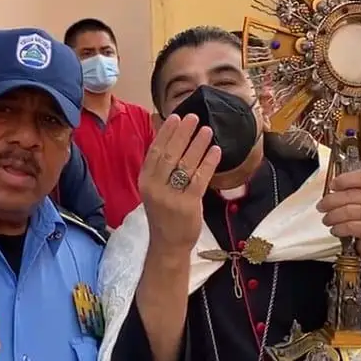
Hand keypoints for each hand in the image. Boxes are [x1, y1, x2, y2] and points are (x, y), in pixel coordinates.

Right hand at [138, 114, 221, 253]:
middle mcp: (155, 187)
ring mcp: (171, 197)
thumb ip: (161, 166)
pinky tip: (215, 150)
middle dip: (183, 133)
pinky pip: (200, 179)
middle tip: (194, 117)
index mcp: (145, 180)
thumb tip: (170, 136)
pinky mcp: (188, 205)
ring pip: (186, 165)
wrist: (168, 243)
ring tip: (207, 130)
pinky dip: (208, 162)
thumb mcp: (155, 188)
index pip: (155, 151)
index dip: (166, 132)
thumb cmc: (164, 212)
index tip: (176, 116)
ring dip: (198, 144)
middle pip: (170, 154)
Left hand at [317, 171, 360, 278]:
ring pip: (348, 211)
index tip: (332, 186)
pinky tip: (335, 230)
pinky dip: (338, 228)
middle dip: (330, 201)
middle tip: (321, 207)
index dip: (344, 179)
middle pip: (350, 195)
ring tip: (326, 220)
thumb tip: (330, 189)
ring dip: (332, 216)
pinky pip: (350, 226)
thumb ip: (351, 192)